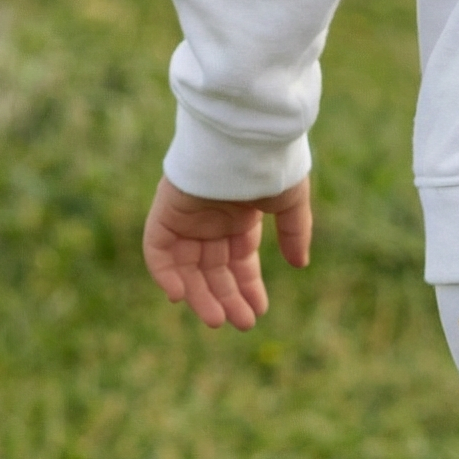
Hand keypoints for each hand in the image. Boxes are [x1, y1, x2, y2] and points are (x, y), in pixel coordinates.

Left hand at [142, 174, 311, 330]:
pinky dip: (165, 274)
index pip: (238, 262)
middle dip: (226, 297)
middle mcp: (211, 221)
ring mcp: (187, 218)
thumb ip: (295, 232)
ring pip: (187, 268)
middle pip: (213, 270)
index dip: (247, 287)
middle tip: (241, 323)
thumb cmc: (270, 163)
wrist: (244, 134)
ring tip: (218, 320)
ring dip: (199, 295)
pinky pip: (158, 251)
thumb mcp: (290, 201)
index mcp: (239, 217)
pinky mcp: (165, 213)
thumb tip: (300, 264)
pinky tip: (181, 296)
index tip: (258, 310)